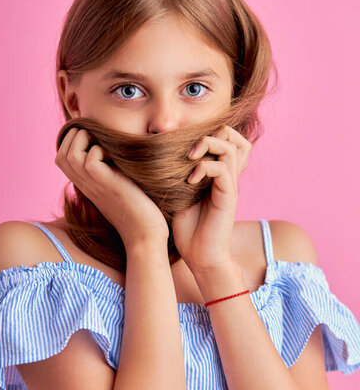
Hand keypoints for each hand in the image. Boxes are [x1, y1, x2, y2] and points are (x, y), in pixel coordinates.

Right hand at [55, 128, 169, 248]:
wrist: (145, 234)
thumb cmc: (140, 210)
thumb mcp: (119, 184)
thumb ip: (110, 169)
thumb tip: (112, 147)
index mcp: (86, 184)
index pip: (61, 158)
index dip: (71, 142)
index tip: (94, 138)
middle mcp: (85, 185)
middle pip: (61, 154)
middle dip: (76, 137)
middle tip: (98, 137)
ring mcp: (94, 185)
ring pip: (70, 154)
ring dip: (86, 140)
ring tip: (105, 144)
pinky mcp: (106, 185)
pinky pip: (90, 159)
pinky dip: (101, 150)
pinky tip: (117, 158)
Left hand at [170, 125, 251, 273]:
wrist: (200, 256)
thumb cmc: (187, 229)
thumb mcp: (178, 194)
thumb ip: (176, 174)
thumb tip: (153, 156)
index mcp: (217, 174)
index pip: (227, 139)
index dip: (209, 134)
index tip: (185, 147)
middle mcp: (227, 176)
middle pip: (235, 137)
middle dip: (212, 134)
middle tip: (190, 151)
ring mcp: (229, 186)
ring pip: (232, 147)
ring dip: (208, 145)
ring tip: (190, 159)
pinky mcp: (228, 197)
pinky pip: (223, 169)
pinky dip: (205, 168)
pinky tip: (190, 181)